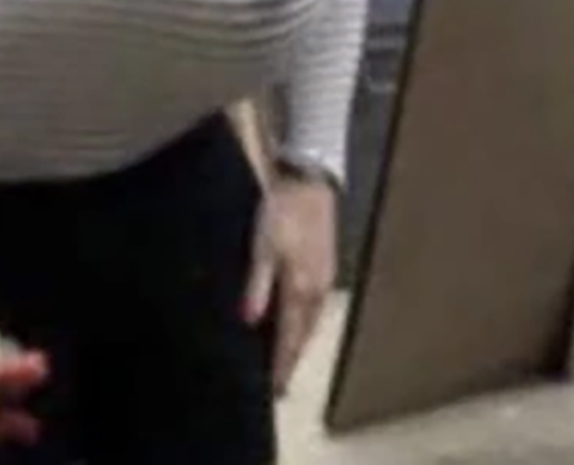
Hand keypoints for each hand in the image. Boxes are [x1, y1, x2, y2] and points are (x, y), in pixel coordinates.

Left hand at [243, 175, 336, 395]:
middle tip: (278, 386)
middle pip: (303, 337)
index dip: (281, 366)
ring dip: (297, 344)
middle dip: (290, 361)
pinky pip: (312, 308)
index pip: (290, 339)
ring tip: (283, 362)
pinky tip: (291, 323)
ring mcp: (323, 279)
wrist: (309, 181)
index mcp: (301, 290)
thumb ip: (257, 285)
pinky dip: (301, 324)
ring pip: (310, 323)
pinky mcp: (324, 267)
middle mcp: (317, 291)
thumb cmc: (281, 213)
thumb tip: (249, 321)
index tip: (274, 392)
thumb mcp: (263, 246)